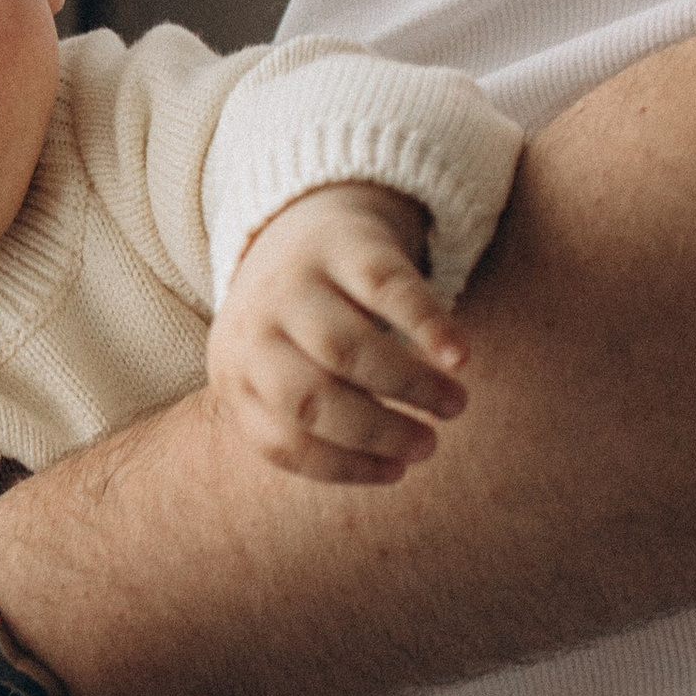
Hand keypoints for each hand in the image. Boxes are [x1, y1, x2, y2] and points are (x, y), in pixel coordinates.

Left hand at [209, 183, 469, 485]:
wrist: (295, 221)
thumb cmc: (298, 327)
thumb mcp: (280, 372)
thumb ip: (312, 421)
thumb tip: (390, 467)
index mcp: (236, 374)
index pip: (282, 441)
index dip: (343, 466)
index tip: (397, 474)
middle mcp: (256, 329)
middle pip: (311, 399)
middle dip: (375, 432)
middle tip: (429, 447)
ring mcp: (295, 282)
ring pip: (347, 348)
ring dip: (408, 386)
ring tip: (455, 406)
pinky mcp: (342, 244)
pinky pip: (385, 289)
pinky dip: (426, 325)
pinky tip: (459, 356)